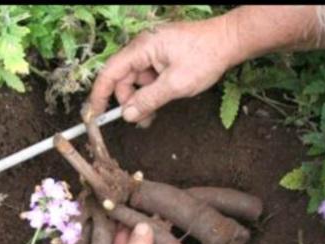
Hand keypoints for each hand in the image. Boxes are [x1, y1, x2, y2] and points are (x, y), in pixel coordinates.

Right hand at [89, 14, 239, 122]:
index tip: (94, 116)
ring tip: (152, 116)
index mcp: (141, 49)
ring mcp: (152, 52)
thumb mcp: (175, 85)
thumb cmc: (205, 56)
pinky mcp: (162, 57)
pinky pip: (148, 77)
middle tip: (139, 121)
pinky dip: (151, 92)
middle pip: (122, 79)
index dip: (99, 96)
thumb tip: (127, 115)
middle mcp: (142, 48)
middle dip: (127, 101)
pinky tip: (159, 104)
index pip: (109, 73)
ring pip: (136, 80)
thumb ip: (148, 100)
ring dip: (140, 99)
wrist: (229, 41)